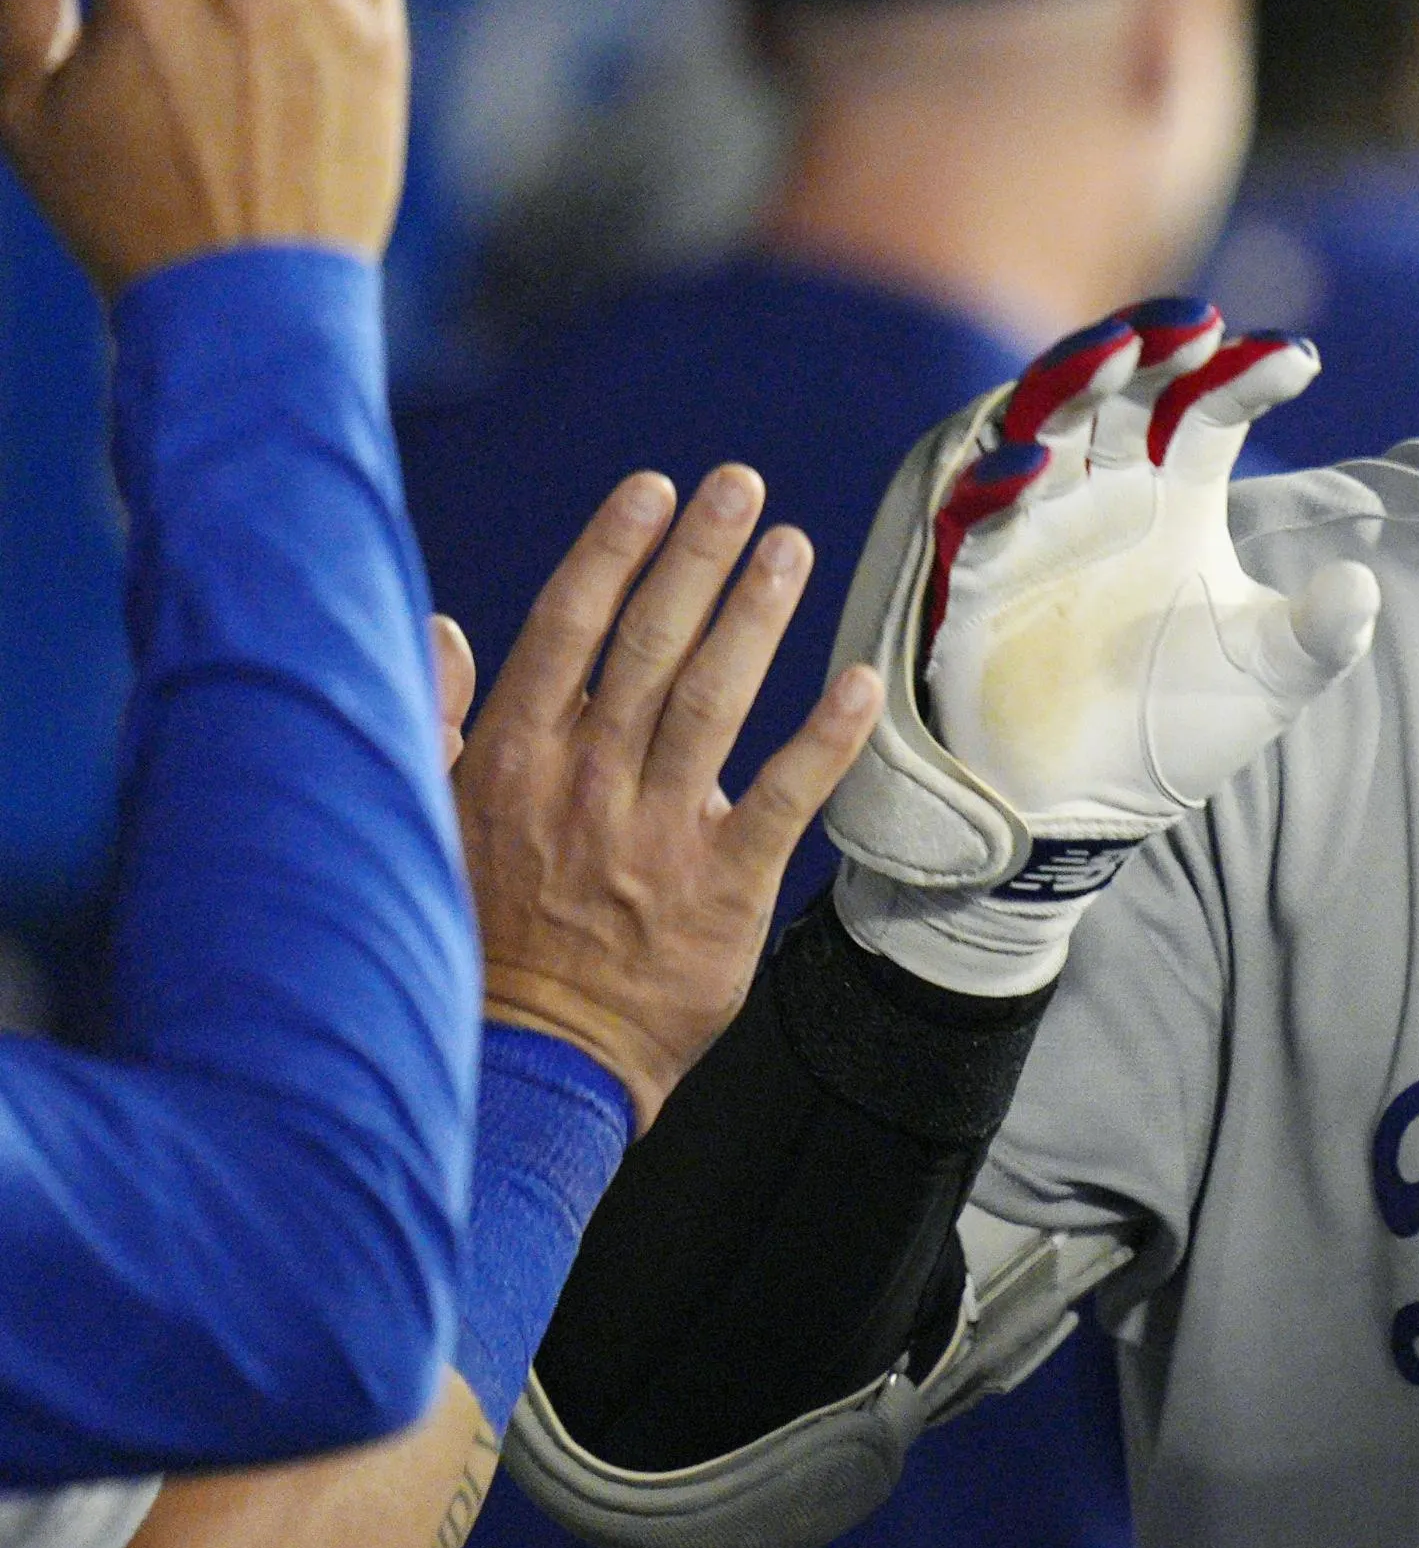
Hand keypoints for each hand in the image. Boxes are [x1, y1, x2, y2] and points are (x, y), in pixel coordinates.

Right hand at [459, 467, 884, 1122]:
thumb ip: (439, 720)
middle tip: (740, 485)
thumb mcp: (430, 822)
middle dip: (696, 556)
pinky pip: (783, 797)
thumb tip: (440, 625)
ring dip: (755, 616)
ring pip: (712, 700)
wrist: (528, 1061)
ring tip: (791, 544)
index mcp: (513, 757)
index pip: (567, 628)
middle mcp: (585, 780)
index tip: (653, 490)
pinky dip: (824, 737)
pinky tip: (859, 682)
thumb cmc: (481, 937)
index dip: (613, 552)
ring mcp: (655, 832)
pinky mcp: (720, 888)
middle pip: (648, 643)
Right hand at [824, 300, 1379, 997]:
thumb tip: (1362, 588)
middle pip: (1117, 393)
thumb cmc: (1174, 731)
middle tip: (1193, 327)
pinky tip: (1031, 468)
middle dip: (1146, 350)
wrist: (1089, 817)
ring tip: (1115, 355)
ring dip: (1071, 387)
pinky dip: (996, 489)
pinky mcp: (974, 584)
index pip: (1206, 410)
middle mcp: (1100, 496)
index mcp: (1173, 499)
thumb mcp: (1269, 679)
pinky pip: (972, 520)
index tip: (1298, 361)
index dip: (1246, 376)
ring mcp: (1034, 532)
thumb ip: (1321, 633)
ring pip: (1039, 427)